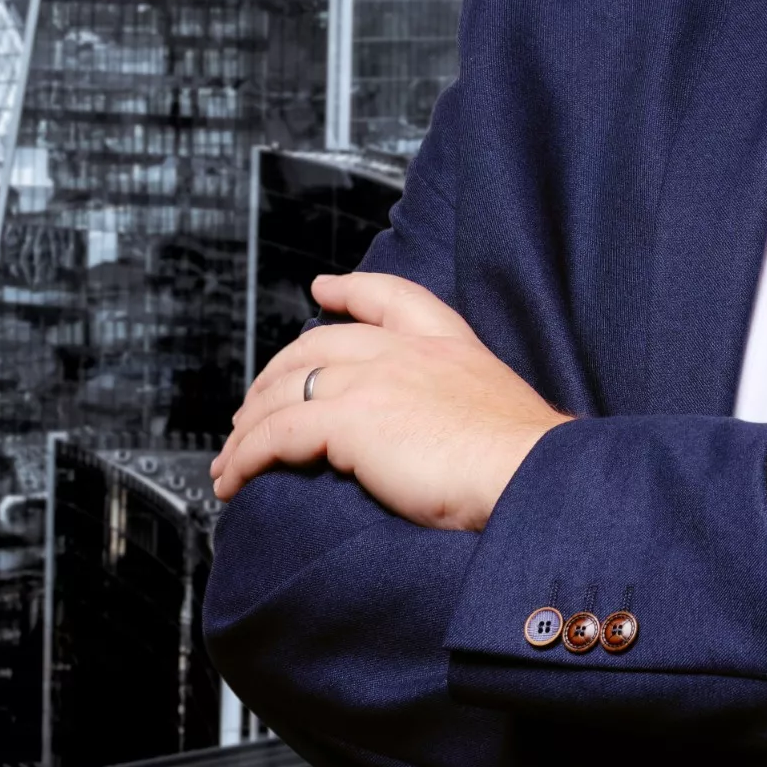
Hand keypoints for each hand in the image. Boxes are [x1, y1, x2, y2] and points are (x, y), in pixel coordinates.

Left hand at [210, 272, 570, 529]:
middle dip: (275, 375)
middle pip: (316, 345)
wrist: (535, 475)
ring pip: (286, 390)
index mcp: (447, 345)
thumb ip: (468, 408)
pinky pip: (275, 434)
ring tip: (232, 455)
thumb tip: (458, 440)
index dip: (350, 290)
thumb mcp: (503, 414)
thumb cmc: (531, 463)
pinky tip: (233, 478)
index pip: (391, 297)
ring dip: (249, 424)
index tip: (323, 288)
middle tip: (254, 406)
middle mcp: (404, 352)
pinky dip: (245, 456)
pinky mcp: (348, 421)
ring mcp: (373, 382)